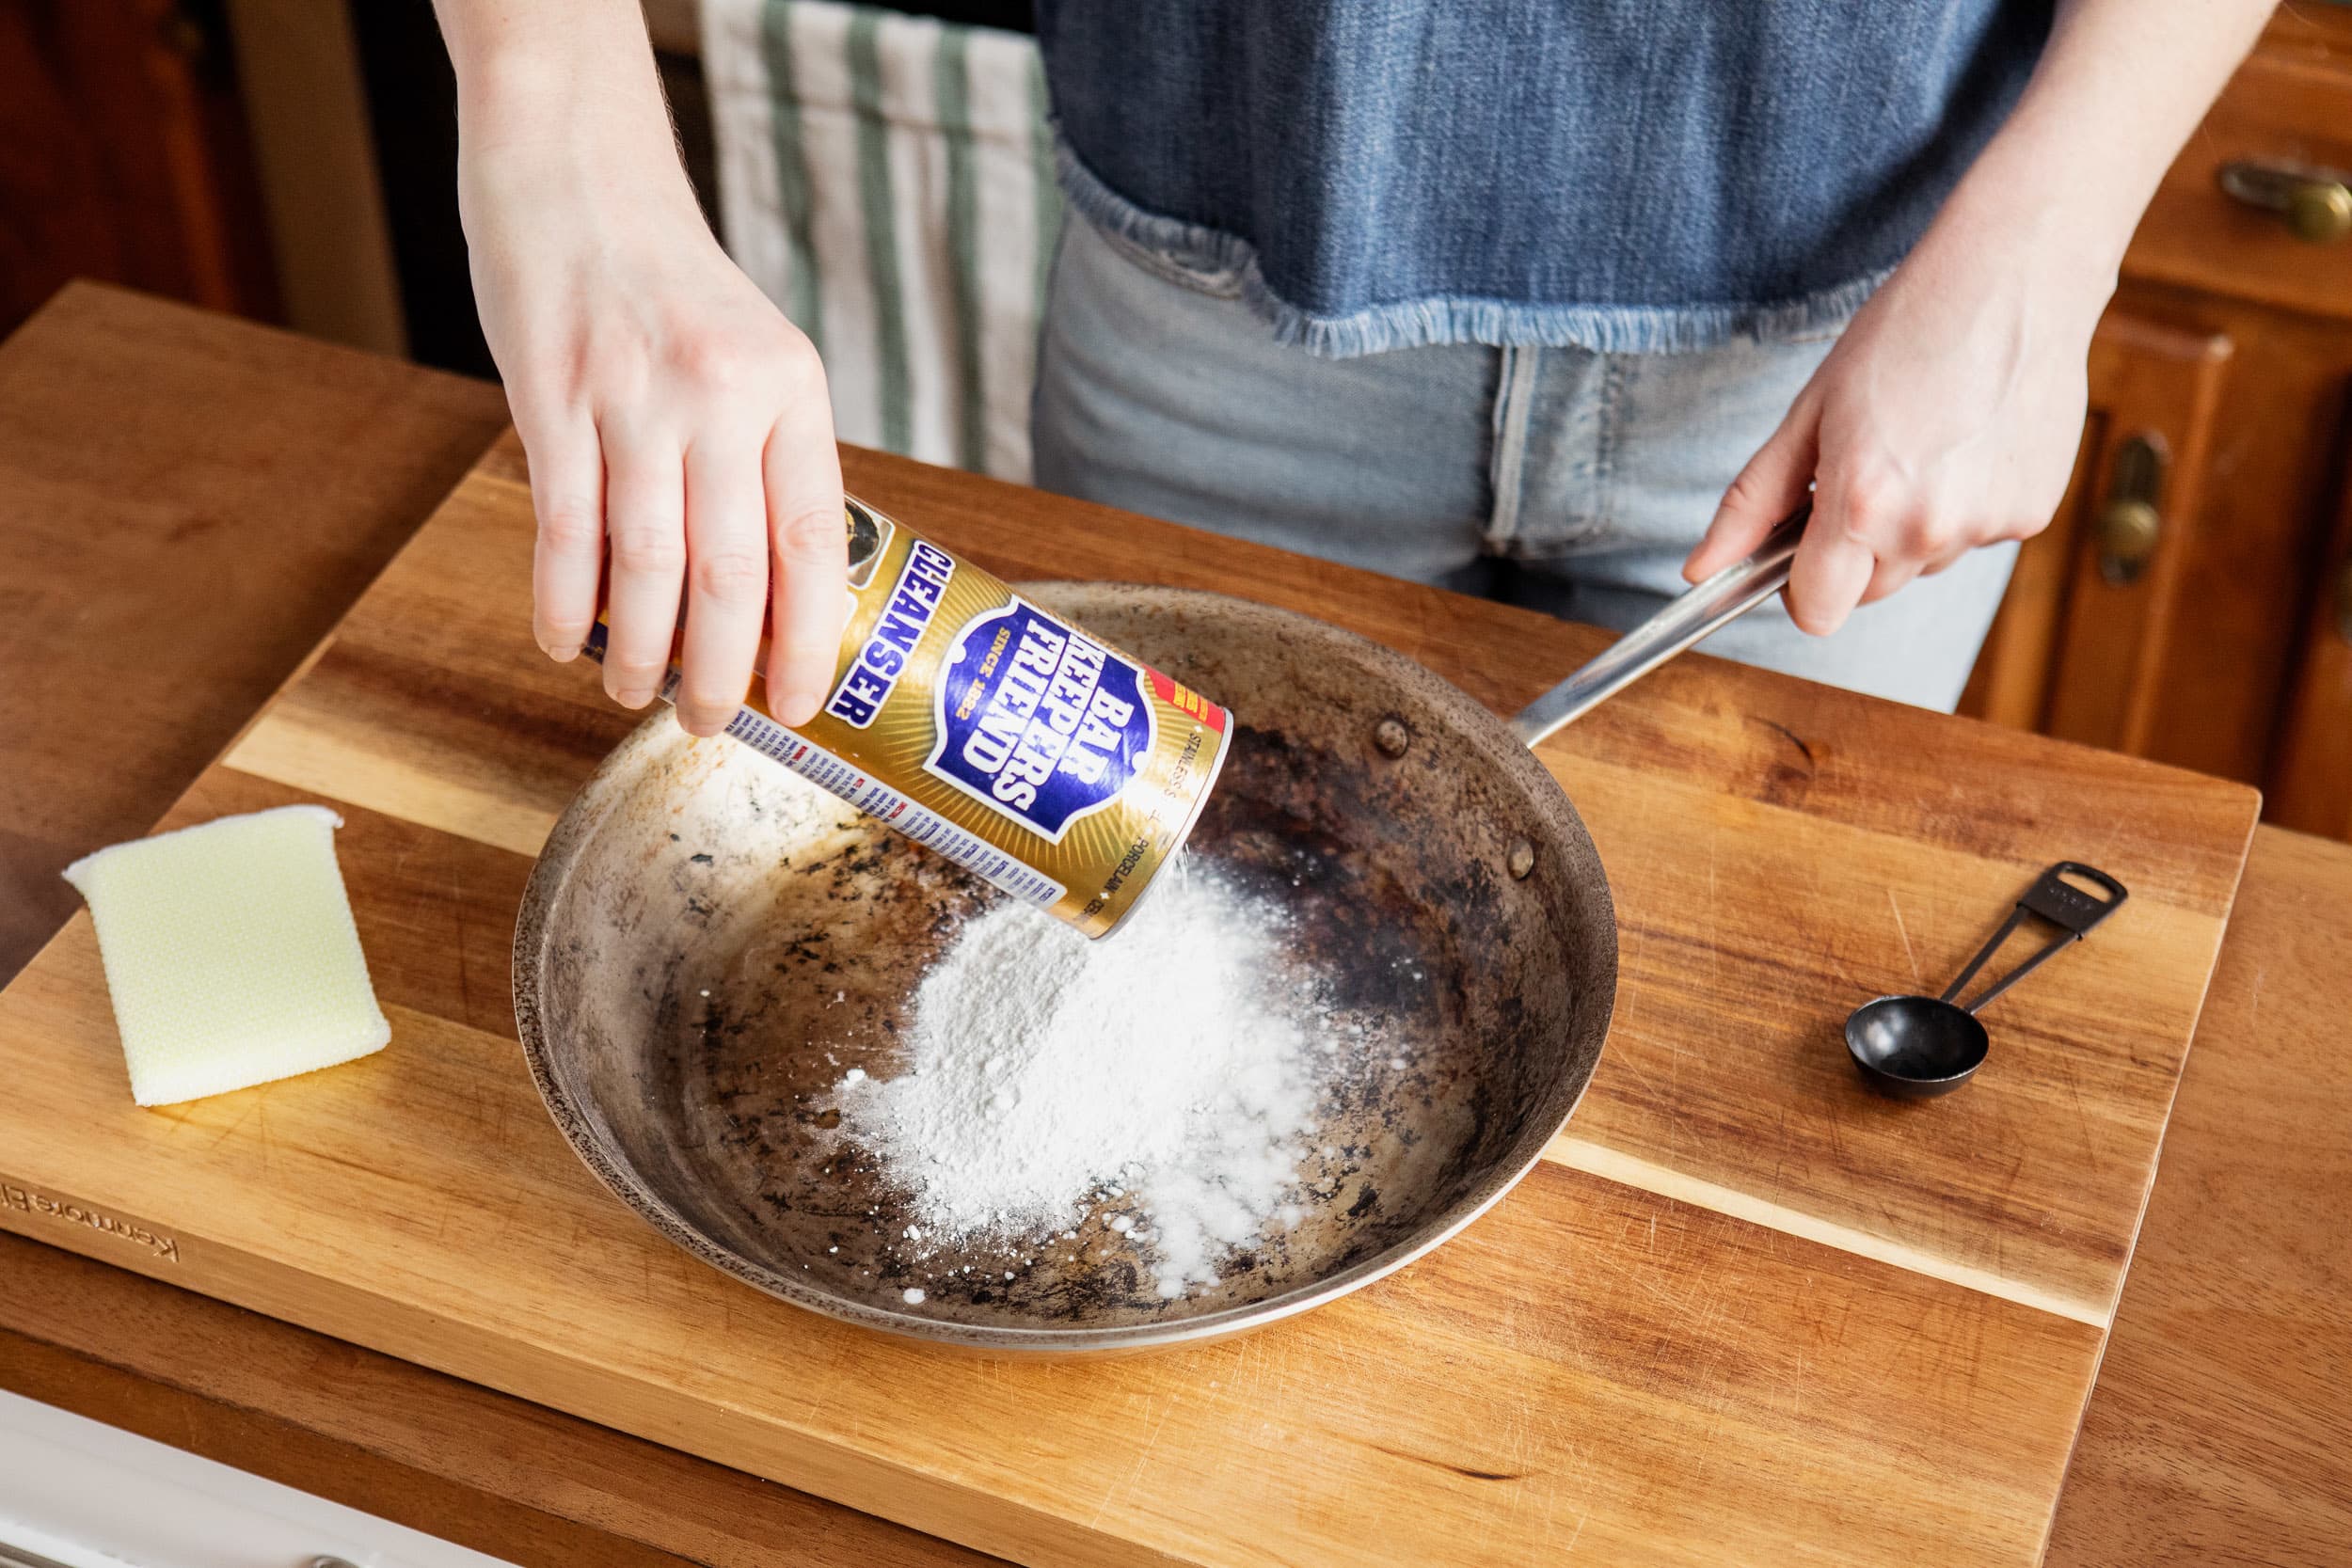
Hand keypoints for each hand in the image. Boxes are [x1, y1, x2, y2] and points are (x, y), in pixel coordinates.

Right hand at [458, 123, 844, 734]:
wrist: (580, 171)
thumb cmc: (672, 283)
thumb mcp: (758, 354)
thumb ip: (768, 454)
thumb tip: (777, 585)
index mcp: (790, 390)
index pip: (813, 543)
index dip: (808, 640)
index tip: (801, 703)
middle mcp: (721, 397)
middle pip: (732, 576)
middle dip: (724, 674)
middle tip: (713, 723)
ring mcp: (634, 398)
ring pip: (649, 568)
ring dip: (643, 655)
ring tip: (639, 697)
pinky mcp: (551, 397)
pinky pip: (565, 530)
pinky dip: (566, 604)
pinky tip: (567, 644)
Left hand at [1683, 226, 2104, 634]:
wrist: (2014, 275)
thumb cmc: (1904, 332)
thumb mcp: (1809, 412)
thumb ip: (1752, 503)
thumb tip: (1701, 571)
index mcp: (1862, 504)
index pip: (1817, 613)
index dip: (1800, 586)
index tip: (1801, 548)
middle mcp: (1929, 528)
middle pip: (1869, 592)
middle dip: (1853, 551)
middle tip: (1866, 467)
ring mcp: (1989, 525)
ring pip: (1924, 563)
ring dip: (1912, 526)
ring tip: (1925, 443)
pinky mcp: (2033, 513)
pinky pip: (1976, 537)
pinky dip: (1965, 505)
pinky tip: (1969, 442)